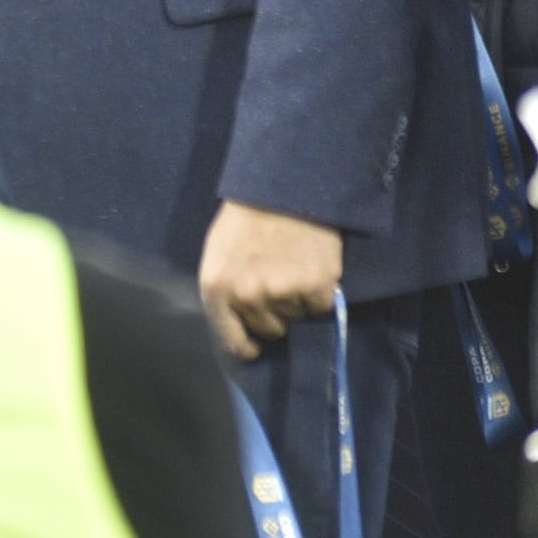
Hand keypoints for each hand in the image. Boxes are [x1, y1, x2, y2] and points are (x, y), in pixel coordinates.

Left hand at [197, 201, 345, 360]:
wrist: (283, 189)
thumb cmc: (245, 220)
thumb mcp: (217, 254)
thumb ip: (223, 291)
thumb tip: (237, 326)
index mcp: (216, 289)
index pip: (230, 339)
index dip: (245, 346)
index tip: (254, 349)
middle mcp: (248, 295)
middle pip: (269, 329)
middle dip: (274, 312)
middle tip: (277, 281)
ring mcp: (282, 292)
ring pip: (296, 317)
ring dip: (297, 300)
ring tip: (292, 266)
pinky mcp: (317, 286)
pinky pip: (321, 306)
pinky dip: (320, 292)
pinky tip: (311, 267)